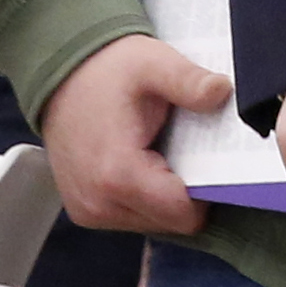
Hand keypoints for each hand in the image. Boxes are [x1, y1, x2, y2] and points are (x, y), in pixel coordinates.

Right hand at [36, 35, 228, 237]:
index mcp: (117, 174)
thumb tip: (222, 92)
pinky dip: (146, 196)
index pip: (183, 214)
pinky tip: (146, 161)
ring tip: (163, 151)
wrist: (62, 75)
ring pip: (153, 222)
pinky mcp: (84, 210)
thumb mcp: (154, 64)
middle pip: (170, 222)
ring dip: (165, 194)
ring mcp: (88, 210)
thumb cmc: (107, 70)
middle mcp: (98, 202)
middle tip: (188, 150)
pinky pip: (132, 216)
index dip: (208, 190)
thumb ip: (190, 82)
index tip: (214, 159)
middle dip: (187, 191)